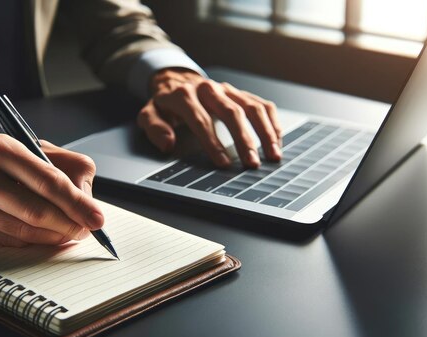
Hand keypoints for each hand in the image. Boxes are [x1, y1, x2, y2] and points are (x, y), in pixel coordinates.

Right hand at [0, 126, 103, 246]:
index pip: (48, 181)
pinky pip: (9, 241)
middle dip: (69, 224)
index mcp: (0, 148)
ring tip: (69, 232)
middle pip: (37, 211)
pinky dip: (33, 241)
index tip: (98, 218)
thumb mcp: (32, 148)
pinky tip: (44, 235)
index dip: (77, 203)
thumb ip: (67, 167)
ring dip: (54, 236)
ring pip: (24, 231)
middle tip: (86, 230)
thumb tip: (88, 200)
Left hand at [138, 68, 282, 167]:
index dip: (212, 143)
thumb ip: (154, 128)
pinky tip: (277, 142)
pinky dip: (272, 123)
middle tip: (252, 164)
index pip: (201, 120)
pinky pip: (262, 105)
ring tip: (273, 156)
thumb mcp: (149, 115)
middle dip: (244, 140)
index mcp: (184, 95)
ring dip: (265, 132)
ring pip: (252, 107)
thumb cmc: (165, 106)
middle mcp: (209, 89)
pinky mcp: (240, 93)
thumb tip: (168, 144)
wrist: (176, 81)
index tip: (224, 163)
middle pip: (231, 112)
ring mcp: (227, 90)